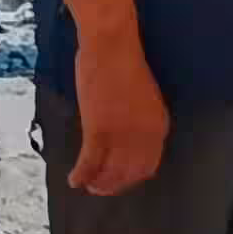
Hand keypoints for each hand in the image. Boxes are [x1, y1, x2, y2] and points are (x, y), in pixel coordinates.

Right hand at [69, 28, 170, 195]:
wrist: (111, 45)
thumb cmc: (124, 60)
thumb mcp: (143, 94)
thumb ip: (139, 118)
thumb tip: (126, 134)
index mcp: (158, 125)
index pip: (149, 164)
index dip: (133, 177)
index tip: (121, 179)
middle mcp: (144, 136)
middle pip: (131, 174)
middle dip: (115, 185)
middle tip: (102, 188)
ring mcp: (122, 135)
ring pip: (110, 172)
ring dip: (98, 184)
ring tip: (88, 186)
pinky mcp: (99, 130)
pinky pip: (90, 163)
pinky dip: (81, 175)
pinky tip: (74, 180)